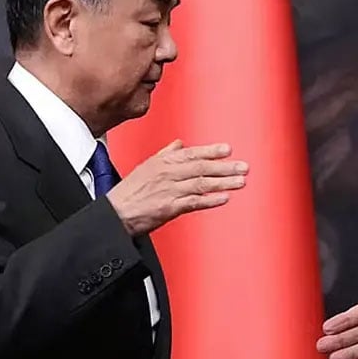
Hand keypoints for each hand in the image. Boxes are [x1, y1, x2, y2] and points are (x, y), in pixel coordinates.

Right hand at [106, 140, 247, 235]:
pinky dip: (210, 200)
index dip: (211, 151)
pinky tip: (224, 198)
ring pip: (201, 184)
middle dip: (224, 167)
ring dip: (223, 182)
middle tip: (243, 167)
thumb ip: (165, 155)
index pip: (191, 153)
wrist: (115, 214)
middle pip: (201, 167)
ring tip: (240, 181)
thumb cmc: (129, 193)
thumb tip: (179, 144)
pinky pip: (194, 202)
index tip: (227, 150)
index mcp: (162, 162)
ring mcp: (169, 190)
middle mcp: (167, 174)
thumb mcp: (145, 167)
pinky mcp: (169, 208)